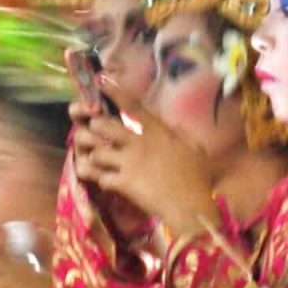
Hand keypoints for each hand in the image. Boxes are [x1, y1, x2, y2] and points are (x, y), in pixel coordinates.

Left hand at [74, 82, 217, 236]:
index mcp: (158, 131)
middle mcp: (140, 143)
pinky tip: (101, 180)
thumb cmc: (197, 178)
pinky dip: (98, 179)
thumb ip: (180, 135)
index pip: (133, 106)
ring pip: (96, 151)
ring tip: (90, 159)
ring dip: (91, 156)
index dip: (115, 92)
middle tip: (92, 133)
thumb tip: (172, 127)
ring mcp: (130, 163)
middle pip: (103, 126)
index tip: (101, 81)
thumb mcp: (194, 149)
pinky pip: (100, 177)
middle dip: (93, 128)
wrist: (190, 206)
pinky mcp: (124, 183)